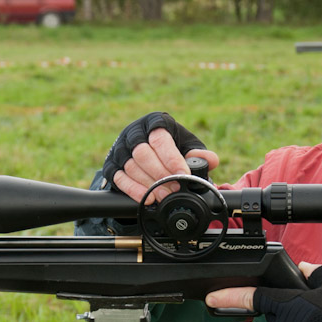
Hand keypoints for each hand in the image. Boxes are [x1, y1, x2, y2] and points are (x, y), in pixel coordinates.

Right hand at [101, 112, 218, 202]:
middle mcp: (134, 132)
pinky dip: (133, 190)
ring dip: (149, 184)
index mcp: (154, 122)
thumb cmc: (171, 147)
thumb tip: (210, 160)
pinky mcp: (111, 164)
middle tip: (175, 188)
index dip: (171, 158)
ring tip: (165, 196)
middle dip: (160, 174)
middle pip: (142, 153)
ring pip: (131, 166)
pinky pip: (119, 178)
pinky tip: (147, 198)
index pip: (159, 138)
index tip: (183, 174)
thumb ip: (199, 153)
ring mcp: (120, 148)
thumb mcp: (187, 146)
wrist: (148, 153)